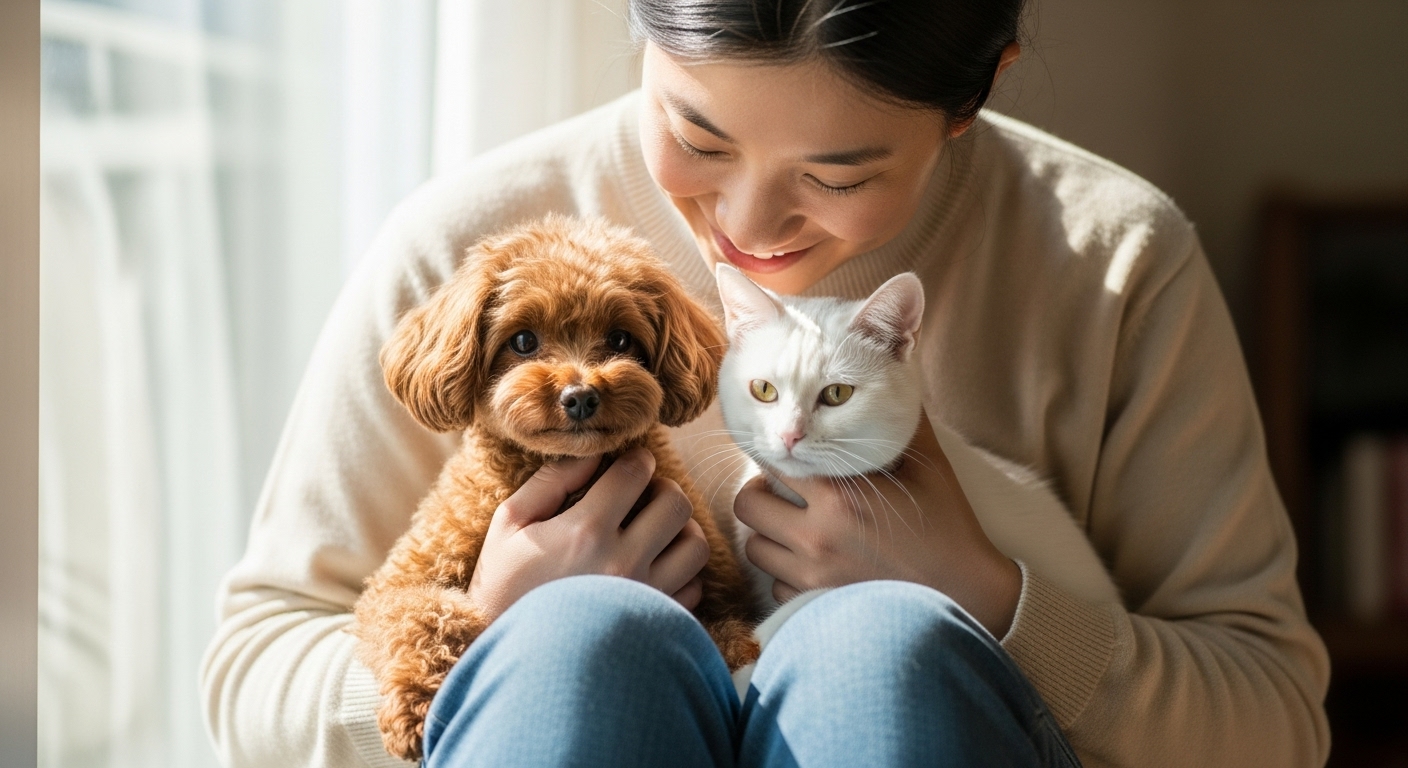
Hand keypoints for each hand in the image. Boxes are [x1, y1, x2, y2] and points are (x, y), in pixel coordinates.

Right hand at [467, 447, 710, 621]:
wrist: (511, 659)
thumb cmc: (503, 588)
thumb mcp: (509, 525)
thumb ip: (550, 482)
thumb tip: (592, 454)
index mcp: (585, 530)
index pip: (637, 472)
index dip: (635, 460)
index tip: (628, 466)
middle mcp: (622, 561)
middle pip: (676, 503)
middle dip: (661, 489)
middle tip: (642, 496)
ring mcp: (644, 595)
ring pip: (695, 544)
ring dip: (679, 530)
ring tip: (654, 531)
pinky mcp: (655, 624)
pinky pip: (694, 587)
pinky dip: (682, 573)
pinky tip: (653, 569)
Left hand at [735, 411, 1021, 636]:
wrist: (967, 597)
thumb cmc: (948, 530)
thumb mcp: (929, 469)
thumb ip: (903, 426)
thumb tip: (898, 381)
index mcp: (840, 497)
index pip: (775, 463)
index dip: (777, 454)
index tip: (785, 455)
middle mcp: (816, 537)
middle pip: (749, 505)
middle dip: (760, 494)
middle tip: (781, 492)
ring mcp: (812, 576)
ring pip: (755, 548)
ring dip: (768, 535)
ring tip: (792, 527)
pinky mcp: (816, 607)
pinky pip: (774, 587)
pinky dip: (784, 575)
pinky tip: (809, 564)